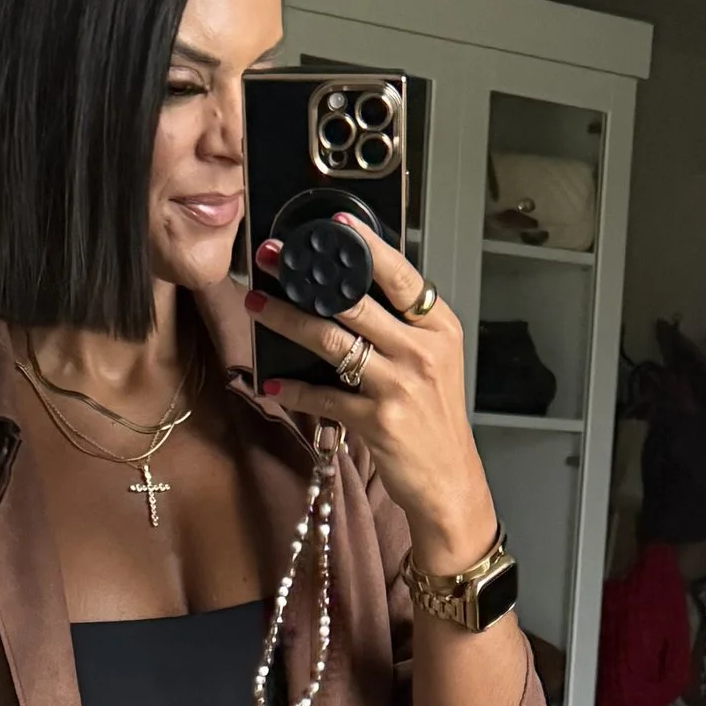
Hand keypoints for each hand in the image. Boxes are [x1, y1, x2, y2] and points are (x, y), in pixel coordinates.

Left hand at [249, 224, 497, 569]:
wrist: (449, 481)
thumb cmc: (434, 419)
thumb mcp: (434, 361)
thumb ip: (403, 327)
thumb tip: (351, 290)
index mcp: (438, 328)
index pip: (400, 276)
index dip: (366, 246)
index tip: (333, 223)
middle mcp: (423, 352)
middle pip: (355, 303)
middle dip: (307, 278)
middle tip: (271, 258)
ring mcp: (401, 386)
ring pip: (333, 342)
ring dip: (288, 321)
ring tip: (257, 305)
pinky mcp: (378, 421)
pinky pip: (324, 396)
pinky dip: (293, 390)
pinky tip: (269, 384)